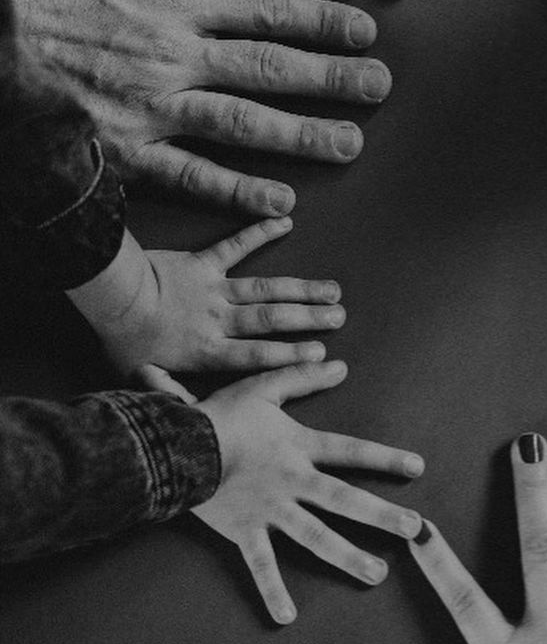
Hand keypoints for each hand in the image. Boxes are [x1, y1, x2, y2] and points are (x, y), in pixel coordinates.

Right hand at [0, 0, 388, 214]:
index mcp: (174, 1)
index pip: (267, 10)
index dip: (323, 21)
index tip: (365, 30)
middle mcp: (174, 56)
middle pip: (270, 68)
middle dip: (332, 79)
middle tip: (380, 89)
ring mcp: (153, 108)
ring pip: (243, 123)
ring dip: (301, 136)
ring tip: (349, 145)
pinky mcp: (129, 152)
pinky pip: (192, 176)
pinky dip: (236, 190)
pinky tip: (280, 200)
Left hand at [69, 216, 344, 375]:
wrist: (110, 297)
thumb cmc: (124, 342)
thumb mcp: (147, 381)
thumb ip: (175, 398)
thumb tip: (191, 421)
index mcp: (208, 352)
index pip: (259, 356)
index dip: (292, 355)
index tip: (321, 355)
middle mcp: (219, 321)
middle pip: (272, 320)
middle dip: (309, 320)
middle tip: (339, 317)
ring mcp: (214, 290)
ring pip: (265, 290)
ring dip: (301, 289)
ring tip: (332, 290)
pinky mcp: (202, 263)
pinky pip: (236, 246)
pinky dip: (260, 232)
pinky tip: (286, 222)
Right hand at [195, 360, 424, 622]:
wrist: (176, 446)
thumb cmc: (218, 414)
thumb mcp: (263, 388)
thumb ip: (301, 377)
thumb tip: (338, 365)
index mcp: (298, 447)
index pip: (351, 452)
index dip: (386, 458)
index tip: (419, 469)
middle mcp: (292, 481)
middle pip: (345, 499)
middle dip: (382, 515)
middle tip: (416, 531)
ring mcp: (271, 510)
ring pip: (315, 536)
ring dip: (347, 556)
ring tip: (377, 574)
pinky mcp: (244, 530)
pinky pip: (261, 565)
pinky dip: (272, 590)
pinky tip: (287, 617)